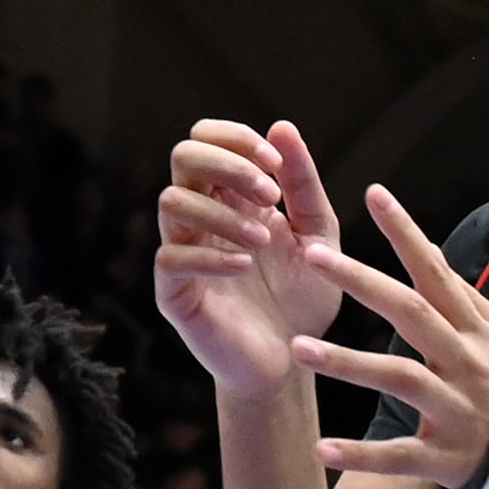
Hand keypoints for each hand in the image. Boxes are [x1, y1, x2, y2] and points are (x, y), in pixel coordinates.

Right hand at [154, 119, 348, 401]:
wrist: (296, 362)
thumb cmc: (304, 297)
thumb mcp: (318, 234)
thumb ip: (302, 184)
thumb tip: (282, 125)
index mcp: (229, 195)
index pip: (207, 138)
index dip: (237, 139)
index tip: (275, 163)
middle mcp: (200, 216)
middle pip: (182, 156)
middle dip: (227, 164)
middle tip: (269, 195)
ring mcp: (183, 252)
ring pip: (171, 203)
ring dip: (221, 213)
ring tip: (262, 240)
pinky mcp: (174, 293)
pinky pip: (171, 258)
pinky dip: (211, 256)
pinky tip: (245, 267)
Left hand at [290, 188, 488, 488]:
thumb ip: (469, 301)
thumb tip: (431, 250)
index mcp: (479, 335)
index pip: (437, 273)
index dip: (407, 233)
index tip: (375, 194)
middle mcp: (468, 365)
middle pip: (411, 314)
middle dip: (362, 281)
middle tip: (314, 254)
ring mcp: (459, 412)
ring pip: (399, 378)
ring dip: (346, 362)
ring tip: (297, 346)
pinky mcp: (449, 459)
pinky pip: (398, 456)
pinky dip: (361, 454)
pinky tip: (321, 448)